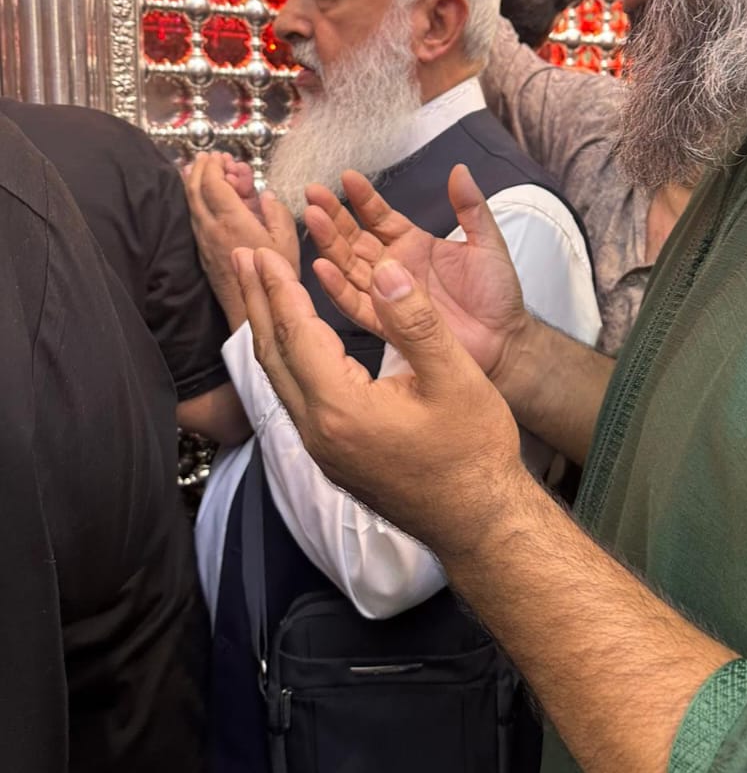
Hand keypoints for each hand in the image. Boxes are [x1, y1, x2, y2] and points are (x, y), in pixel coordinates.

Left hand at [185, 152, 299, 329]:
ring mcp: (203, 241)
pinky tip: (202, 197)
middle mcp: (210, 228)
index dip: (214, 166)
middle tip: (209, 157)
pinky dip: (196, 200)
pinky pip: (193, 217)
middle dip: (200, 168)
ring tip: (201, 170)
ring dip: (194, 182)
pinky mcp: (202, 252)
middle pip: (194, 189)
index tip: (220, 156)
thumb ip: (276, 212)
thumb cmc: (272, 280)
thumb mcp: (287, 242)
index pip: (213, 183)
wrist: (249, 312)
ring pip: (190, 203)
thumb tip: (265, 195)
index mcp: (231, 221)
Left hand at [234, 245, 525, 556]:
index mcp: (341, 409)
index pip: (297, 335)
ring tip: (257, 291)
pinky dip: (285, 358)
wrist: (480, 522)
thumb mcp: (455, 377)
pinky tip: (291, 343)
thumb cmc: (474, 451)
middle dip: (256, 302)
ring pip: (279, 379)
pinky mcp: (332, 458)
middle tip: (241, 257)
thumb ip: (416, 322)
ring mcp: (322, 450)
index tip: (261, 250)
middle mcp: (318, 432)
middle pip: (273, 356)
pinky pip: (293, 398)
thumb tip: (384, 270)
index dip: (278, 288)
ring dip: (267, 330)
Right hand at [304, 164, 530, 385]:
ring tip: (312, 220)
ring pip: (350, 267)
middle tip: (313, 194)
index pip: (380, 216)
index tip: (346, 177)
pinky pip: (357, 306)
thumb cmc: (497, 295)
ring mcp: (388, 295)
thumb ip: (471, 207)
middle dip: (333, 216)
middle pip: (355, 239)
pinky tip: (322, 269)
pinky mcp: (388, 324)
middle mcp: (394, 268)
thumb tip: (460, 170)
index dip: (363, 198)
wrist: (505, 342)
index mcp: (413, 245)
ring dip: (330, 245)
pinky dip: (338, 289)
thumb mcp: (486, 243)